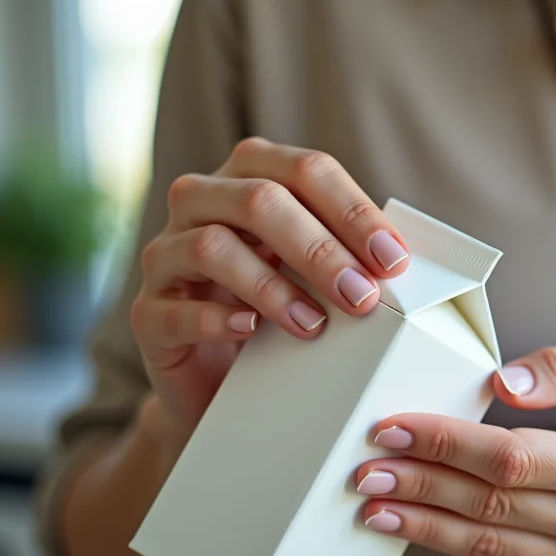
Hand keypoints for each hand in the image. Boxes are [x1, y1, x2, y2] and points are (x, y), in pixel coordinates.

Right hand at [130, 137, 410, 446]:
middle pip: (259, 200)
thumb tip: (409, 261)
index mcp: (251, 176)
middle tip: (364, 297)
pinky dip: (216, 318)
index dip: (354, 212)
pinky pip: (173, 307)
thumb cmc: (283, 315)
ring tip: (317, 326)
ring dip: (274, 286)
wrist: (222, 385)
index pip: (307, 171)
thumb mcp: (320, 276)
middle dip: (321, 249)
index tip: (394, 262)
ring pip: (213, 246)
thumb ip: (353, 254)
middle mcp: (202, 202)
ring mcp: (166, 254)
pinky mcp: (146, 313)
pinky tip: (252, 331)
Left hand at [350, 339, 555, 555]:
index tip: (392, 425)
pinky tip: (423, 526)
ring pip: (493, 543)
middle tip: (360, 466)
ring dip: (427, 523)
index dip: (445, 444)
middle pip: (492, 505)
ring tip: (373, 504)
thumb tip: (500, 378)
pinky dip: (460, 542)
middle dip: (420, 484)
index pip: (511, 459)